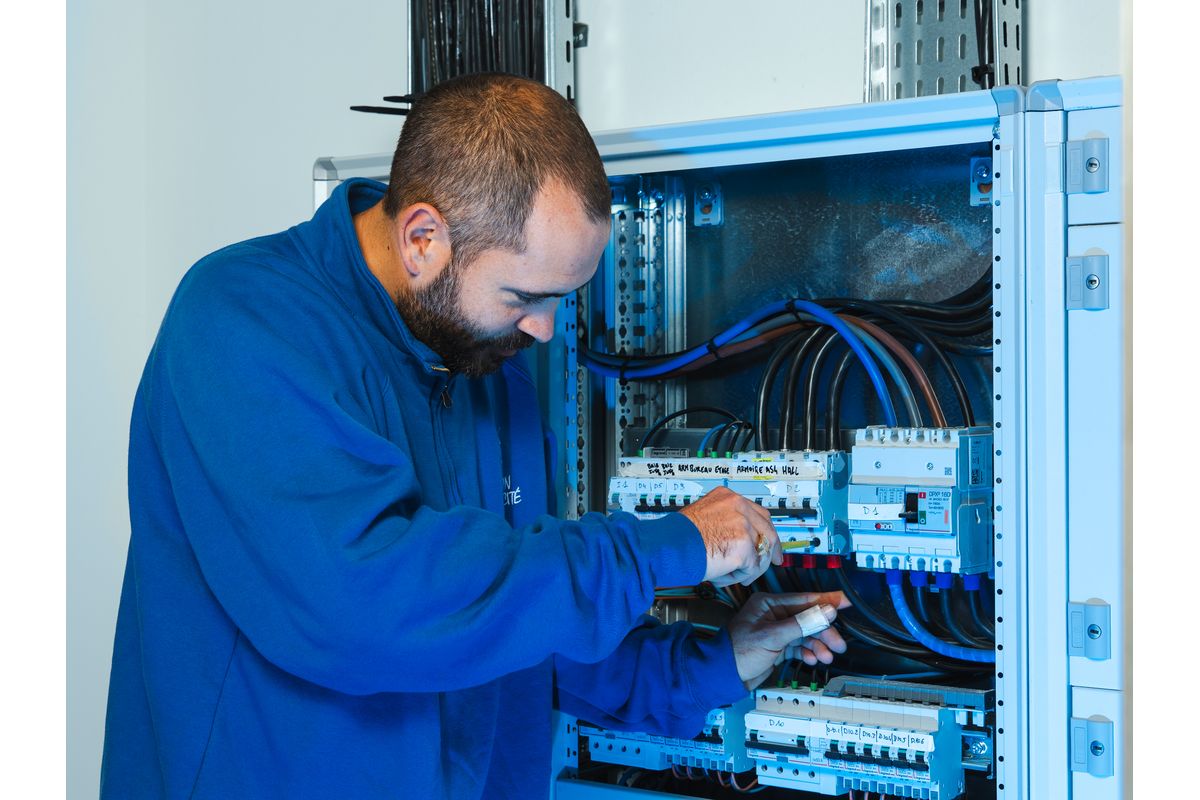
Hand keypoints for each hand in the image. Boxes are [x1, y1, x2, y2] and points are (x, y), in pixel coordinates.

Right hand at [680, 487, 780, 586]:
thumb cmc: (677, 537)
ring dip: (749, 567)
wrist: (667, 546)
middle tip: (774, 561)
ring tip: (732, 574)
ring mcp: (742, 525)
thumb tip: (740, 538)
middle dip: (772, 548)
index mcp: (728, 497)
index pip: (758, 513)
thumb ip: (724, 521)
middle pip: (767, 529)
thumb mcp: (703, 516)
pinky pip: (751, 568)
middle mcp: (738, 507)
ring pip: (761, 552)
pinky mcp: (743, 546)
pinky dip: (738, 577)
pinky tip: (722, 576)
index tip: (770, 542)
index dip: (766, 530)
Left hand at [726, 591, 850, 689]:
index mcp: (769, 603)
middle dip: (824, 632)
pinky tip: (812, 659)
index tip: (845, 602)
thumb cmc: (741, 651)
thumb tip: (827, 612)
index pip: (803, 599)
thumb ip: (802, 624)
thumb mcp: (773, 636)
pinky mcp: (779, 645)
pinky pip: (799, 645)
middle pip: (808, 619)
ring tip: (826, 656)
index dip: (826, 601)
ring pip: (806, 634)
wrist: (726, 675)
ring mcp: (777, 630)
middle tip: (838, 645)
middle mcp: (774, 614)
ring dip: (818, 645)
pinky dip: (808, 652)